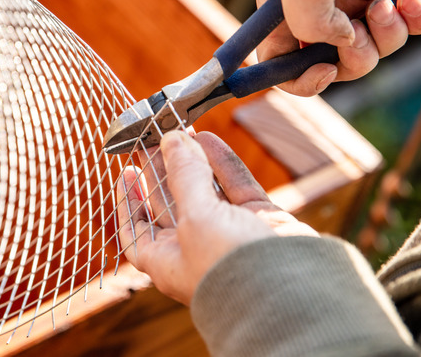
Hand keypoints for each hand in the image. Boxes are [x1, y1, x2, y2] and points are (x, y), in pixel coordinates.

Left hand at [115, 131, 317, 303]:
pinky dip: (222, 164)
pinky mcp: (257, 223)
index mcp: (167, 260)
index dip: (129, 202)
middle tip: (154, 138)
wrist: (294, 291)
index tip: (126, 173)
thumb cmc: (230, 268)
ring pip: (203, 191)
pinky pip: (235, 188)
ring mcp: (228, 234)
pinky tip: (208, 139)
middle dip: (161, 170)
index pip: (137, 230)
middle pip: (169, 204)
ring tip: (179, 130)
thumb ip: (184, 175)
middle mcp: (194, 248)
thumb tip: (173, 140)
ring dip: (191, 162)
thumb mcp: (195, 217)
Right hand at [256, 0, 420, 95]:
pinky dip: (414, 21)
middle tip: (361, 30)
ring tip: (389, 3)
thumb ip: (307, 22)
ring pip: (370, 50)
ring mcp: (353, 0)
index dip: (297, 78)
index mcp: (280, 7)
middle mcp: (316, 8)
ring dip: (386, 36)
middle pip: (329, 63)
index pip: (276, 62)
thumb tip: (337, 44)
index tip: (323, 69)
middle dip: (351, 58)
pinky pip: (405, 27)